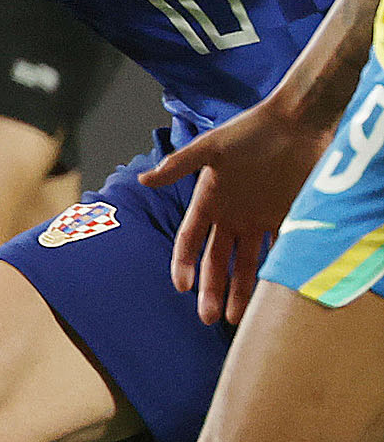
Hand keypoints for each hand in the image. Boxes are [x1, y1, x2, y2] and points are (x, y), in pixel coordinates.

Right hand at [137, 99, 333, 323]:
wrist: (297, 122)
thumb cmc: (250, 130)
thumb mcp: (212, 147)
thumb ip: (180, 165)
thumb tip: (144, 180)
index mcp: (209, 200)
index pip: (190, 239)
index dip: (184, 263)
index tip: (182, 287)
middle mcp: (231, 215)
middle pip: (217, 260)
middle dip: (211, 289)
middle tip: (209, 318)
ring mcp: (259, 218)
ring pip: (247, 263)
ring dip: (242, 290)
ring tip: (237, 318)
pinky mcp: (287, 216)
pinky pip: (279, 250)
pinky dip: (276, 272)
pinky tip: (274, 295)